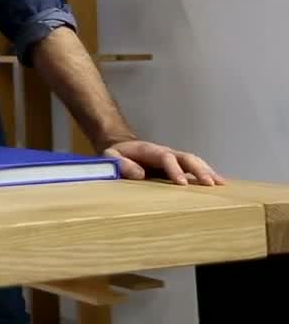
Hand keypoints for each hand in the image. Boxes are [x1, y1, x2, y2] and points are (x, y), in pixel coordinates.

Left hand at [103, 140, 224, 185]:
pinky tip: (220, 184)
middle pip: (186, 157)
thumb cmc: (116, 155)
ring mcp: (174, 158)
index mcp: (149, 150)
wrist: (121, 147)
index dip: (175, 169)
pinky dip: (207, 173)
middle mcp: (166, 152)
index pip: (166, 157)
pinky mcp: (178, 166)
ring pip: (195, 161)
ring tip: (221, 185)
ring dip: (208, 171)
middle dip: (199, 170)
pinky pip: (195, 168)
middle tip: (210, 184)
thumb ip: (120, 164)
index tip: (182, 183)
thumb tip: (140, 174)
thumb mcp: (110, 157)